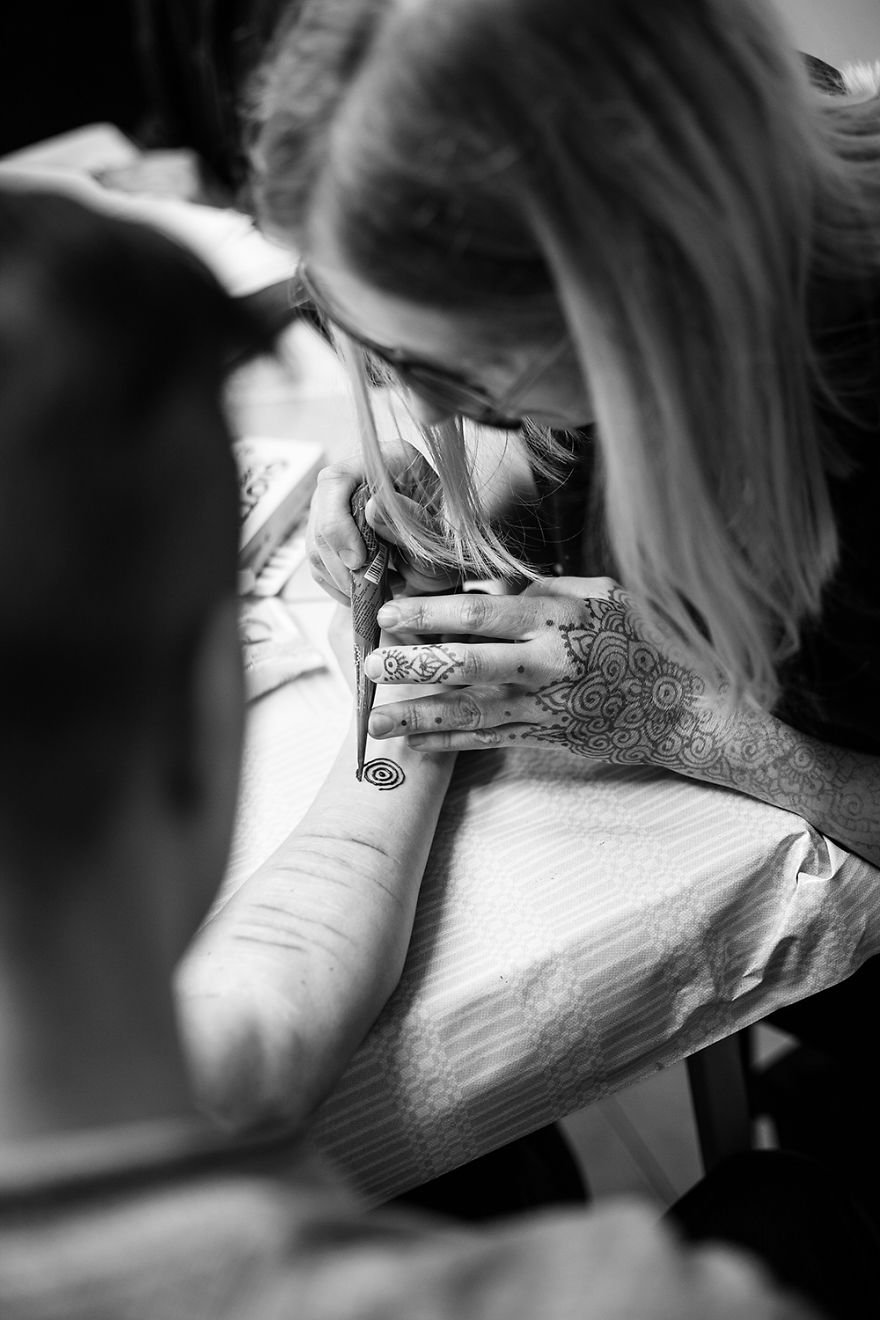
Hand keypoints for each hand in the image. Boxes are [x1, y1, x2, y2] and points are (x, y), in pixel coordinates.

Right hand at [306, 440, 459, 605]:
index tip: (357, 561)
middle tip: (361, 584)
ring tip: (368, 590)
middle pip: (320, 509)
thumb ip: (412, 522)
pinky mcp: (336, 528)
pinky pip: (317, 557)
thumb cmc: (451, 547)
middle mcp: (364, 473)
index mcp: (394, 460)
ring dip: (336, 573)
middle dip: (335, 555)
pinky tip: (360, 589)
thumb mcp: (440, 540)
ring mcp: (345, 500)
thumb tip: (372, 508)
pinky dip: (334, 580)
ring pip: (314, 537)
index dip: (337, 522)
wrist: (451, 563)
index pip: (338, 480)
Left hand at [364, 577, 711, 763]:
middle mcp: (548, 663)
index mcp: (559, 617)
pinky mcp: (548, 737)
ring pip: (469, 712)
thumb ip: (541, 590)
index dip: (427, 614)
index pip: (479, 614)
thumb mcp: (600, 595)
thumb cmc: (643, 637)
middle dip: (411, 667)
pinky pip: (488, 739)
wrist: (684, 705)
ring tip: (374, 720)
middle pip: (465, 665)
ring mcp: (547, 706)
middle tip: (368, 667)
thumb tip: (485, 586)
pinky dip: (449, 742)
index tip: (388, 613)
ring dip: (418, 716)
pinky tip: (415, 743)